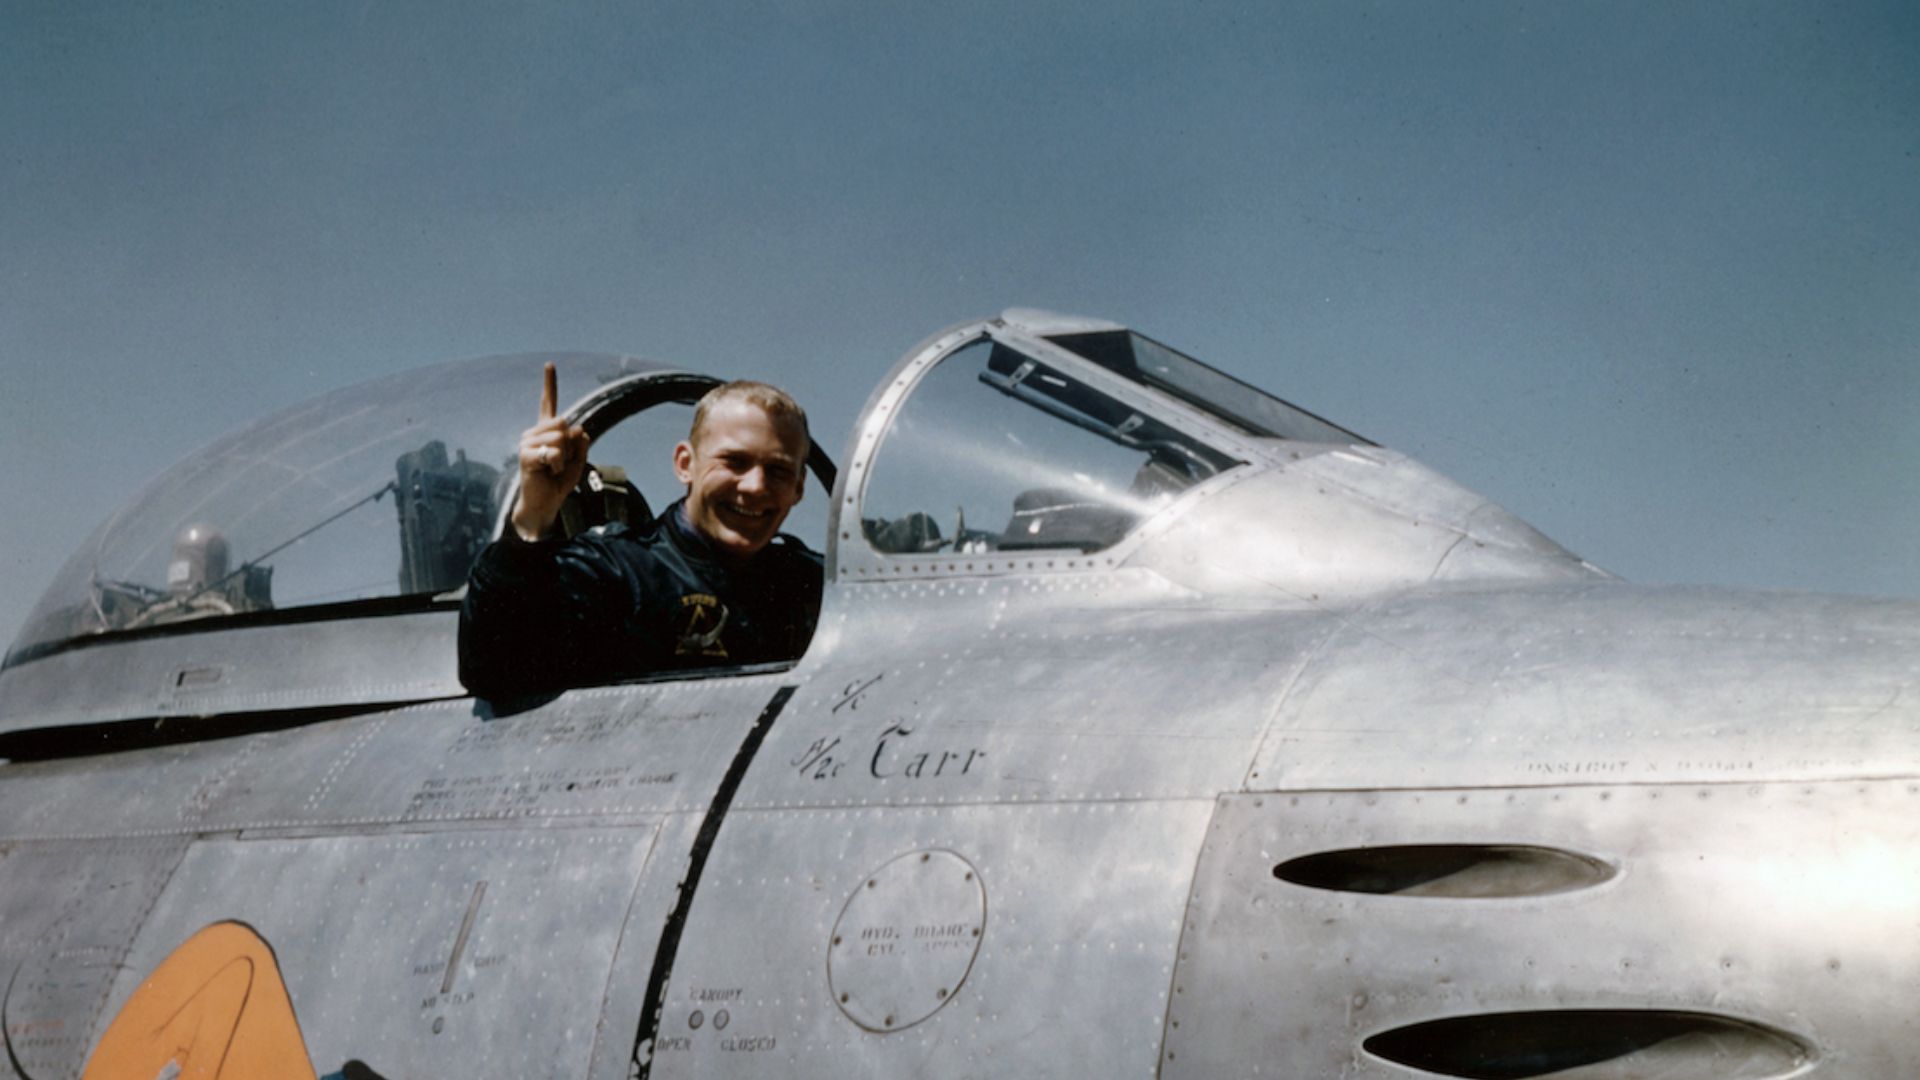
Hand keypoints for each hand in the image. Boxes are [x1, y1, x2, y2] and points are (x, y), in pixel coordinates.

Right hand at [510, 362, 590, 540]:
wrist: (544, 504)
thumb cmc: (558, 483)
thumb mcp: (578, 461)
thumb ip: (581, 444)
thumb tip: (579, 429)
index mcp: (546, 431)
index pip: (549, 403)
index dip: (550, 384)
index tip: (550, 364)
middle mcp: (533, 432)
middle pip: (564, 423)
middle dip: (571, 445)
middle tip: (560, 463)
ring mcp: (526, 442)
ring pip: (561, 437)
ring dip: (565, 457)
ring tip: (553, 469)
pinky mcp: (525, 454)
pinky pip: (555, 453)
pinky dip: (559, 465)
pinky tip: (548, 472)